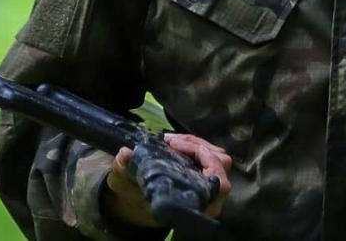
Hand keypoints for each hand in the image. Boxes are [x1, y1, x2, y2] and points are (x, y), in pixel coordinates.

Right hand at [104, 132, 233, 227]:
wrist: (134, 205)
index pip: (219, 184)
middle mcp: (209, 197)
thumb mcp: (123, 185)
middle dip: (198, 146)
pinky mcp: (204, 173)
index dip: (209, 163)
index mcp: (197, 206)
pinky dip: (194, 145)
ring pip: (217, 156)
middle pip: (221, 164)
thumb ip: (124, 169)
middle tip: (172, 141)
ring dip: (196, 143)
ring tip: (171, 140)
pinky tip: (175, 141)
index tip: (181, 149)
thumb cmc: (132, 198)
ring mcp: (208, 184)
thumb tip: (125, 153)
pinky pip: (209, 155)